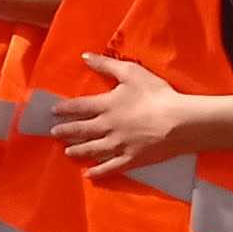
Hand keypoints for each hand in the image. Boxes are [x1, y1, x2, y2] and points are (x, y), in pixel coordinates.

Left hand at [55, 52, 188, 175]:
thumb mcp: (131, 72)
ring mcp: (118, 145)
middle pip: (82, 130)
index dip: (65, 109)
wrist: (179, 122)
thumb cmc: (156, 94)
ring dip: (78, 150)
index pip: (79, 107)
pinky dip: (98, 172)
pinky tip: (89, 175)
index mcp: (107, 105)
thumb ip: (106, 64)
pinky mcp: (131, 159)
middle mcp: (108, 127)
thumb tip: (84, 57)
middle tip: (54, 134)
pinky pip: (110, 167)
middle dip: (66, 131)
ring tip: (68, 152)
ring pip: (92, 149)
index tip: (53, 112)